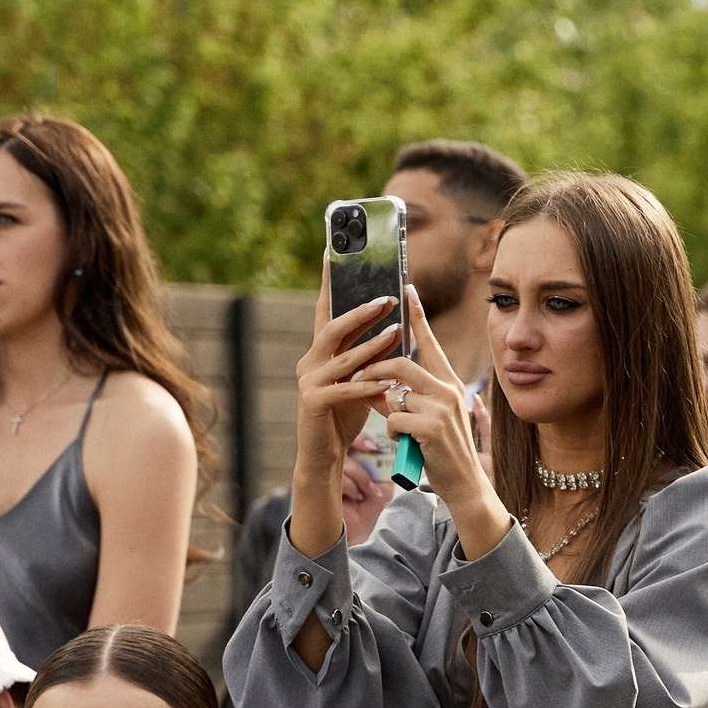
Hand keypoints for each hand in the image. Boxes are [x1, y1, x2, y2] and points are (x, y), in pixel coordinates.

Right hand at [288, 268, 406, 555]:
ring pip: (342, 358)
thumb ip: (368, 356)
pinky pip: (344, 390)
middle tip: (388, 298)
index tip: (334, 254)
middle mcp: (310, 361)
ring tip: (397, 334)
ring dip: (372, 346)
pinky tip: (387, 383)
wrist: (324, 454)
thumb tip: (395, 328)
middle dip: (361, 311)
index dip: (330, 283)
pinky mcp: (314, 404)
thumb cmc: (344, 415)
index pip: (326, 311)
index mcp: (320, 352)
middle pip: (334, 327)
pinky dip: (366, 385)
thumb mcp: (359, 379)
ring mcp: (310, 382)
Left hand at [356, 291, 502, 552]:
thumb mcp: (431, 418)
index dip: (416, 316)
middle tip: (360, 382)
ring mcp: (442, 407)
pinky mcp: (431, 426)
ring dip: (385, 410)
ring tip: (397, 427)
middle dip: (374, 372)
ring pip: (393, 393)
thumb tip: (381, 385)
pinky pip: (393, 417)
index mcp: (449, 383)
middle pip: (400, 363)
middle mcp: (448, 389)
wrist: (465, 486)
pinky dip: (392, 431)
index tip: (406, 289)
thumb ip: (412, 397)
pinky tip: (407, 443)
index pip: (428, 343)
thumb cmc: (444, 452)